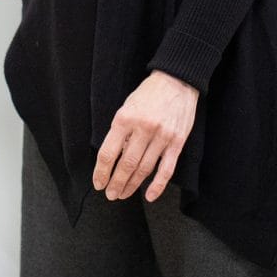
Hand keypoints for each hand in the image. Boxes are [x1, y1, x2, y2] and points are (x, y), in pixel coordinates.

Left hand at [92, 71, 199, 201]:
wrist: (177, 80)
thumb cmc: (148, 94)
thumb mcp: (127, 107)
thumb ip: (120, 132)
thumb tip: (114, 159)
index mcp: (125, 118)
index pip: (108, 153)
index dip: (101, 172)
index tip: (98, 183)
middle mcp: (143, 128)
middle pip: (126, 164)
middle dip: (116, 183)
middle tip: (110, 194)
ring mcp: (162, 136)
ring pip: (144, 169)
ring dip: (132, 185)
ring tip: (123, 194)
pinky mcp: (177, 142)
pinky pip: (166, 169)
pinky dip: (158, 185)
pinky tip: (149, 196)